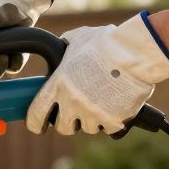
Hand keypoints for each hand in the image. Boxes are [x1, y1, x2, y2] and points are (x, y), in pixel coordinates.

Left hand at [27, 13, 168, 134]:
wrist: (134, 53)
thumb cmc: (105, 43)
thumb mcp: (77, 39)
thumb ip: (65, 46)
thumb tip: (62, 45)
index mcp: (58, 85)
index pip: (36, 114)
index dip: (34, 122)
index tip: (37, 125)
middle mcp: (72, 103)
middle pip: (63, 128)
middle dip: (67, 122)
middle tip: (74, 114)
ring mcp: (93, 114)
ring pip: (87, 128)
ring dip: (90, 120)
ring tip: (99, 104)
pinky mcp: (114, 120)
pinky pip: (108, 128)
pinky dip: (110, 120)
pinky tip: (114, 106)